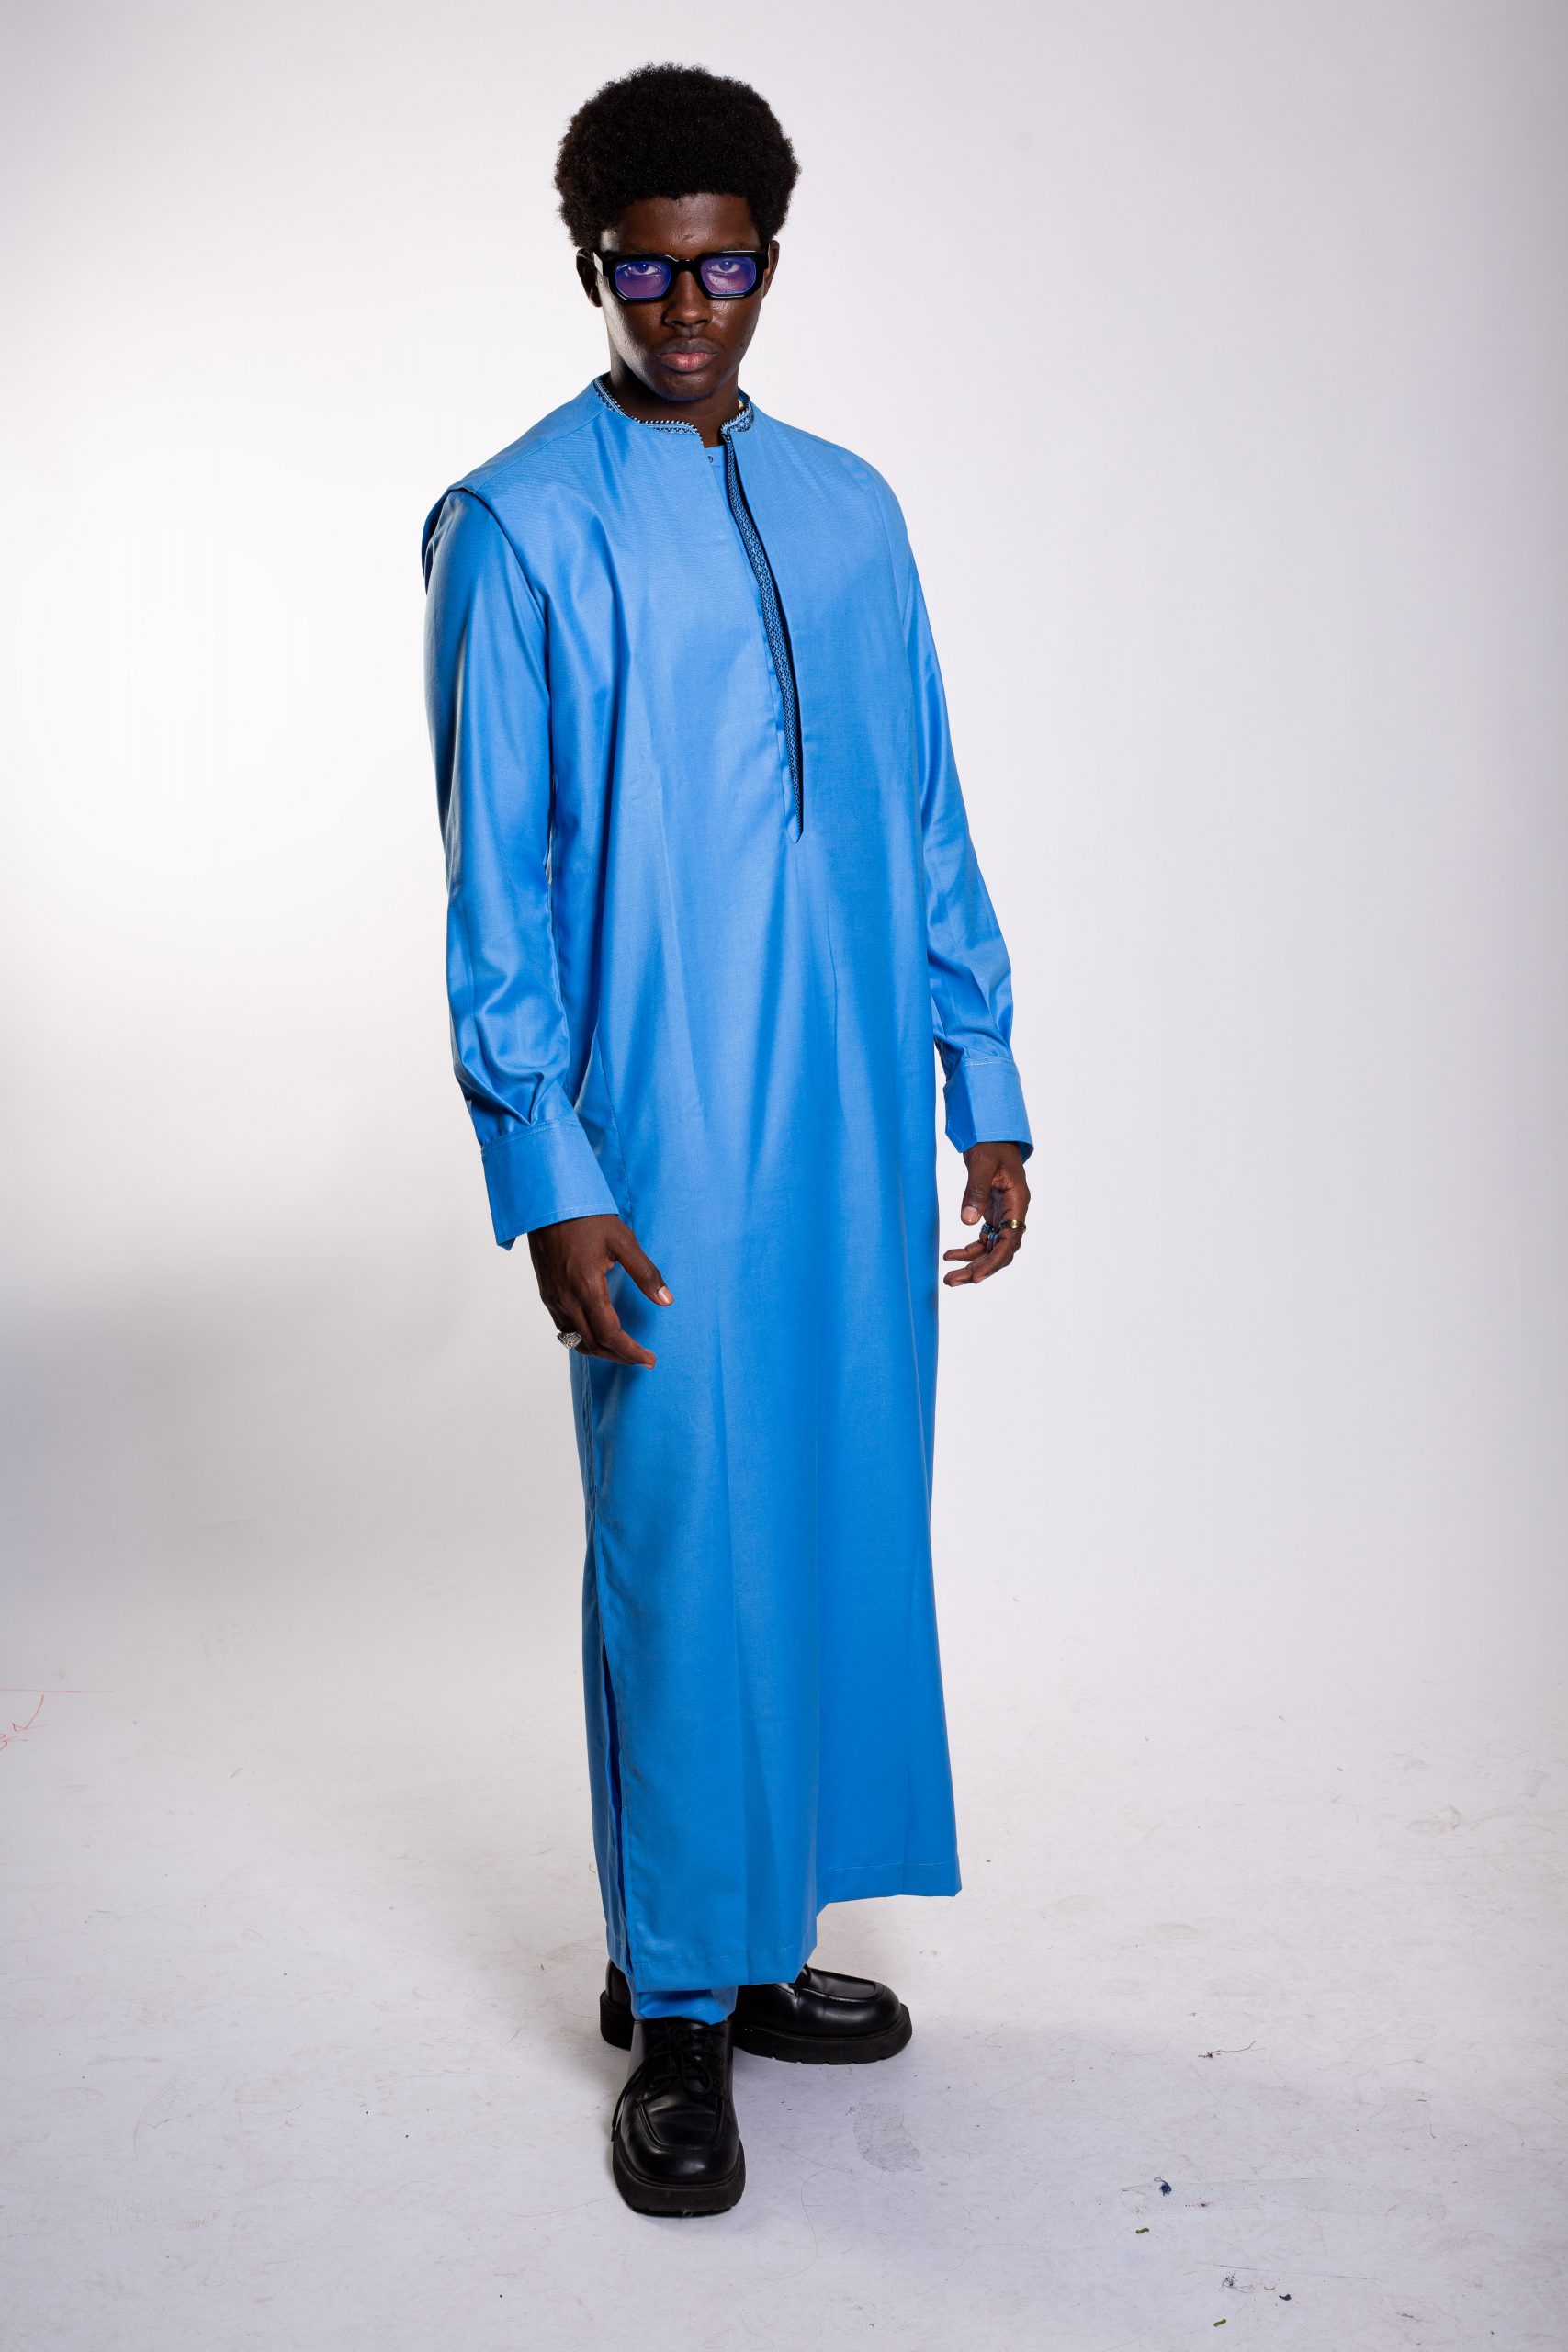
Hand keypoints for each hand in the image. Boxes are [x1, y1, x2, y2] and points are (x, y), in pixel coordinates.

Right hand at [527, 1213, 671, 1365]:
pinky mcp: (547, 1295)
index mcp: (586, 1287)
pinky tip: (598, 1334)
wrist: (548, 1205)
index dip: (631, 1351)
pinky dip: (583, 1340)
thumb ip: (645, 1273)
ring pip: (576, 1341)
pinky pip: (563, 1330)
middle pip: (593, 1344)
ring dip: (601, 1352)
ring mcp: (553, 1299)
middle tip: (642, 1359)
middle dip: (619, 1357)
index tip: (649, 1359)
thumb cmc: (587, 1218)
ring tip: (623, 1352)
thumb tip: (666, 1300)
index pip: (610, 1334)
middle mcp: (566, 1299)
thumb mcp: (623, 1241)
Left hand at [943, 1141, 1029, 1286]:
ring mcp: (1003, 1215)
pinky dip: (968, 1250)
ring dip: (972, 1264)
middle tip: (953, 1281)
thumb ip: (975, 1190)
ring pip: (991, 1249)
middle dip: (979, 1269)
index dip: (995, 1261)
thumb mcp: (982, 1162)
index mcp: (1018, 1202)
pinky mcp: (991, 1213)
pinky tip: (950, 1255)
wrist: (990, 1132)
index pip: (1011, 1241)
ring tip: (949, 1278)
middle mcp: (1013, 1213)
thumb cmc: (990, 1144)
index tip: (977, 1277)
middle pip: (1000, 1251)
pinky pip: (983, 1239)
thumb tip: (967, 1221)